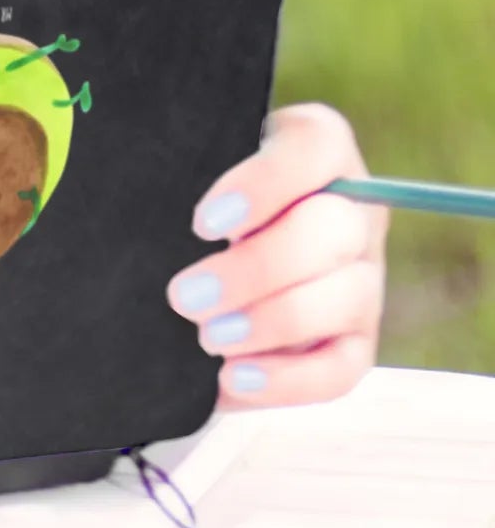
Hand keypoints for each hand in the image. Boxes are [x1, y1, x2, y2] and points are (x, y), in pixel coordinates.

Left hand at [165, 101, 387, 408]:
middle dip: (256, 269)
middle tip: (185, 296)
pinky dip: (288, 379)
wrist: (197, 255)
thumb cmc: (189, 195)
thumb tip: (164, 211)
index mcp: (318, 148)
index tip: (204, 224)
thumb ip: (188, 172)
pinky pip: (341, 368)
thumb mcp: (192, 168)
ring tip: (206, 338)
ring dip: (270, 322)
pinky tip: (233, 378)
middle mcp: (353, 212)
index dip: (264, 186)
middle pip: (333, 230)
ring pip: (343, 299)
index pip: (314, 147)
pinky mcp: (355, 341)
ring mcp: (362, 279)